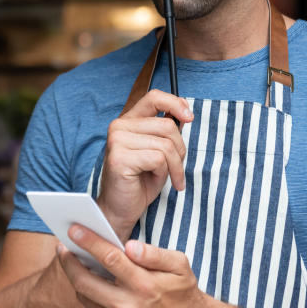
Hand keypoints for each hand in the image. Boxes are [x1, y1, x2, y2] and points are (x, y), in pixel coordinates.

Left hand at [56, 224, 213, 307]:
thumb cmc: (183, 291)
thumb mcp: (179, 265)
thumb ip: (154, 254)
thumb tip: (129, 246)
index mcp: (145, 285)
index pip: (110, 259)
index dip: (89, 242)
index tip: (74, 230)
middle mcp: (129, 306)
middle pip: (86, 282)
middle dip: (69, 263)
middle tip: (62, 248)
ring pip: (86, 298)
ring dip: (76, 279)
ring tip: (73, 262)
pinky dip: (92, 295)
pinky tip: (94, 282)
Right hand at [98, 89, 192, 239]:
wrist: (121, 209)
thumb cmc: (140, 181)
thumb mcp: (157, 151)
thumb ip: (165, 132)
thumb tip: (184, 114)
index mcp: (128, 121)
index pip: (154, 97)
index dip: (175, 103)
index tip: (189, 117)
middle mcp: (119, 126)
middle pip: (167, 126)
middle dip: (180, 150)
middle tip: (177, 168)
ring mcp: (117, 141)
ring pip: (165, 145)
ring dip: (175, 166)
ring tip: (170, 178)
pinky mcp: (119, 158)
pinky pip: (158, 159)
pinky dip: (165, 173)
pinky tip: (157, 182)